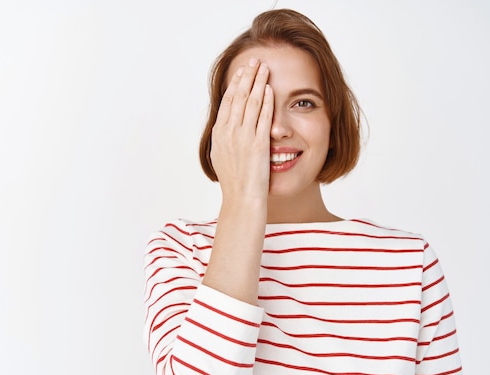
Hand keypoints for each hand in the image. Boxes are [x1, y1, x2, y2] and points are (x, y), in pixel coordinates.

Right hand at [210, 57, 272, 202]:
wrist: (241, 200)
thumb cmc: (235, 184)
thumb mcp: (222, 157)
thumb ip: (226, 140)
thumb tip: (227, 127)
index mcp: (219, 135)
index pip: (227, 102)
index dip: (235, 84)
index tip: (242, 71)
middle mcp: (228, 133)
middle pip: (238, 96)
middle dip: (247, 76)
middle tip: (254, 60)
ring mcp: (243, 138)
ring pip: (250, 102)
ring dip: (258, 82)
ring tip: (264, 67)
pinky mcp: (258, 145)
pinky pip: (262, 117)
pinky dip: (266, 101)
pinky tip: (270, 89)